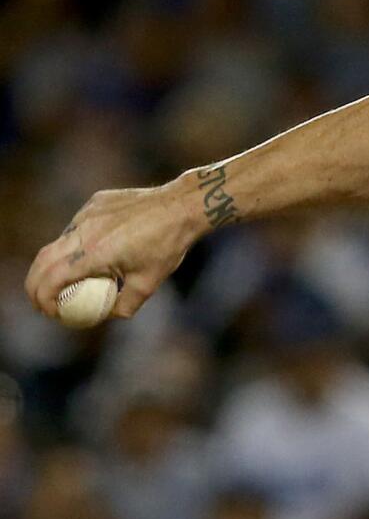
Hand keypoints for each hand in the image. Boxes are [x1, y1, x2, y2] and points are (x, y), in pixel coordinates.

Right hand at [24, 178, 203, 321]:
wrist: (182, 206)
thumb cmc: (168, 245)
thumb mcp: (149, 283)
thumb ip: (125, 305)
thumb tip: (108, 315)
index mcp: (95, 253)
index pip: (51, 280)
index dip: (44, 300)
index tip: (51, 312)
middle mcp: (85, 231)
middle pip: (43, 261)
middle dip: (36, 284)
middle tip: (43, 301)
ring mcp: (87, 214)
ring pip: (59, 242)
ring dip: (55, 263)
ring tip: (65, 280)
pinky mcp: (95, 203)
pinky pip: (77, 226)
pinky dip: (76, 243)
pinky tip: (93, 252)